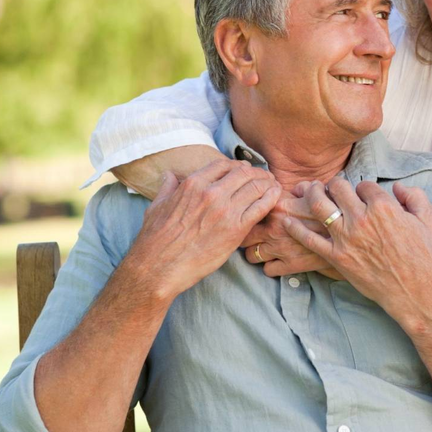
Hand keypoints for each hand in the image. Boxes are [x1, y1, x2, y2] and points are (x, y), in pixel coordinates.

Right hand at [126, 160, 281, 299]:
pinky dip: (272, 198)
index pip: (224, 164)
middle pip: (244, 173)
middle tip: (264, 177)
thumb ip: (167, 188)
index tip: (244, 170)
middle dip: (257, 173)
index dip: (238, 165)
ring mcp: (225, 210)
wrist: (158, 266)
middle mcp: (211, 193)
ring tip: (273, 185)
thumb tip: (170, 175)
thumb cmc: (155, 239)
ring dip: (267, 183)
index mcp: (193, 184)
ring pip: (256, 186)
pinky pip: (261, 207)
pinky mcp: (236, 229)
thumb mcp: (157, 206)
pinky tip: (276, 196)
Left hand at [242, 185, 341, 279]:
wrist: (349, 235)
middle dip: (246, 235)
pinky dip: (270, 267)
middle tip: (252, 234)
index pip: (248, 208)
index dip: (248, 211)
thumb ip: (302, 188)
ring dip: (255, 252)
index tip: (252, 214)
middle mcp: (273, 228)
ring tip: (263, 249)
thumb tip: (296, 189)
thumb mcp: (319, 192)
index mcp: (277, 206)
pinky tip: (276, 261)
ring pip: (251, 255)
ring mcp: (279, 249)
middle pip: (244, 234)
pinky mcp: (289, 265)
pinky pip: (267, 270)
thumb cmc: (333, 210)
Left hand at [282, 178, 431, 326]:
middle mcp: (362, 219)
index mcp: (384, 207)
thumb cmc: (425, 256)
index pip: (363, 184)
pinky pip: (309, 240)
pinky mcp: (337, 258)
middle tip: (331, 188)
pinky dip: (296, 229)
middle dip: (334, 185)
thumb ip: (413, 197)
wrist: (418, 292)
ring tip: (308, 193)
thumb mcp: (428, 220)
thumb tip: (397, 188)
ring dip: (312, 195)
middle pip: (337, 188)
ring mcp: (346, 239)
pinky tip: (287, 222)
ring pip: (319, 207)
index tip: (360, 194)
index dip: (361, 188)